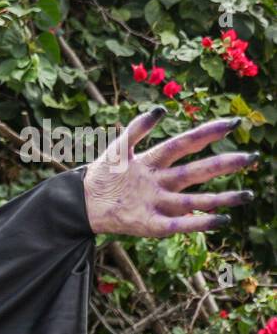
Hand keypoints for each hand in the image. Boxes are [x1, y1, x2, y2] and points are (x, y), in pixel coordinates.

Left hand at [83, 107, 256, 236]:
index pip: (184, 144)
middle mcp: (161, 183)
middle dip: (223, 165)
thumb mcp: (116, 149)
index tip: (232, 123)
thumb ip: (136, 130)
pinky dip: (199, 222)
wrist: (81, 203)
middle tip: (251, 157)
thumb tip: (159, 110)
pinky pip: (178, 223)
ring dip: (221, 198)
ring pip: (194, 201)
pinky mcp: (150, 224)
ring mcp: (157, 203)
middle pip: (195, 172)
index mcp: (154, 162)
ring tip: (247, 195)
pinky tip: (221, 220)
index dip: (207, 133)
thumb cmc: (103, 175)